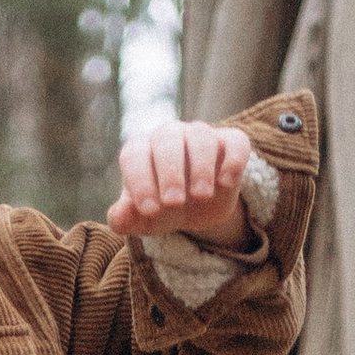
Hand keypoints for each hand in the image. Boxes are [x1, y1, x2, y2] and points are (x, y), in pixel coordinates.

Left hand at [106, 119, 253, 249]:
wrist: (194, 209)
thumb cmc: (161, 209)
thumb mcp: (143, 219)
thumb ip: (126, 218)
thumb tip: (119, 215)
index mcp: (141, 150)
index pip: (135, 154)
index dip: (140, 181)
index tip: (149, 210)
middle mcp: (169, 136)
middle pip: (167, 139)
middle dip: (170, 172)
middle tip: (173, 203)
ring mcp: (200, 135)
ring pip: (201, 137)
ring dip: (201, 166)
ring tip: (200, 196)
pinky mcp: (230, 143)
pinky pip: (235, 142)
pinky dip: (233, 160)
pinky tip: (226, 184)